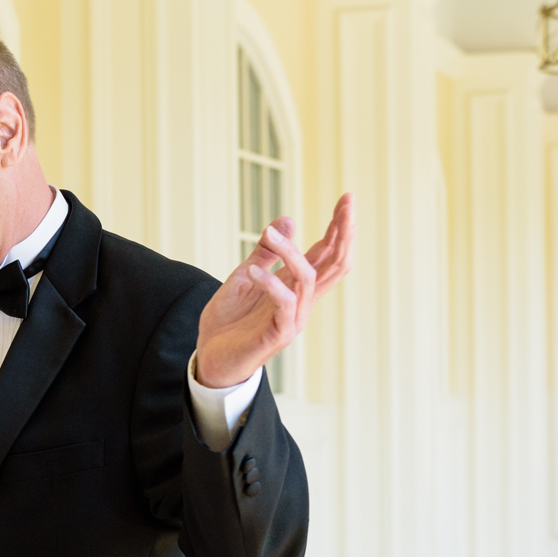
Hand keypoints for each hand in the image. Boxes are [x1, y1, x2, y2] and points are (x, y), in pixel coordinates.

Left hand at [195, 193, 355, 388]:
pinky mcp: (278, 334)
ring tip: (269, 233)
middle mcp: (302, 301)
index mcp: (296, 286)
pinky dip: (270, 284)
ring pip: (308, 279)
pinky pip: (284, 304)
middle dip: (343, 233)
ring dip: (290, 252)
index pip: (327, 253)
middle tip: (347, 205)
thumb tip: (287, 220)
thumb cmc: (229, 320)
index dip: (340, 227)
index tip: (347, 198)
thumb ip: (265, 253)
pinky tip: (254, 271)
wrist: (210, 358)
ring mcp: (293, 318)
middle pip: (335, 264)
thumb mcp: (244, 277)